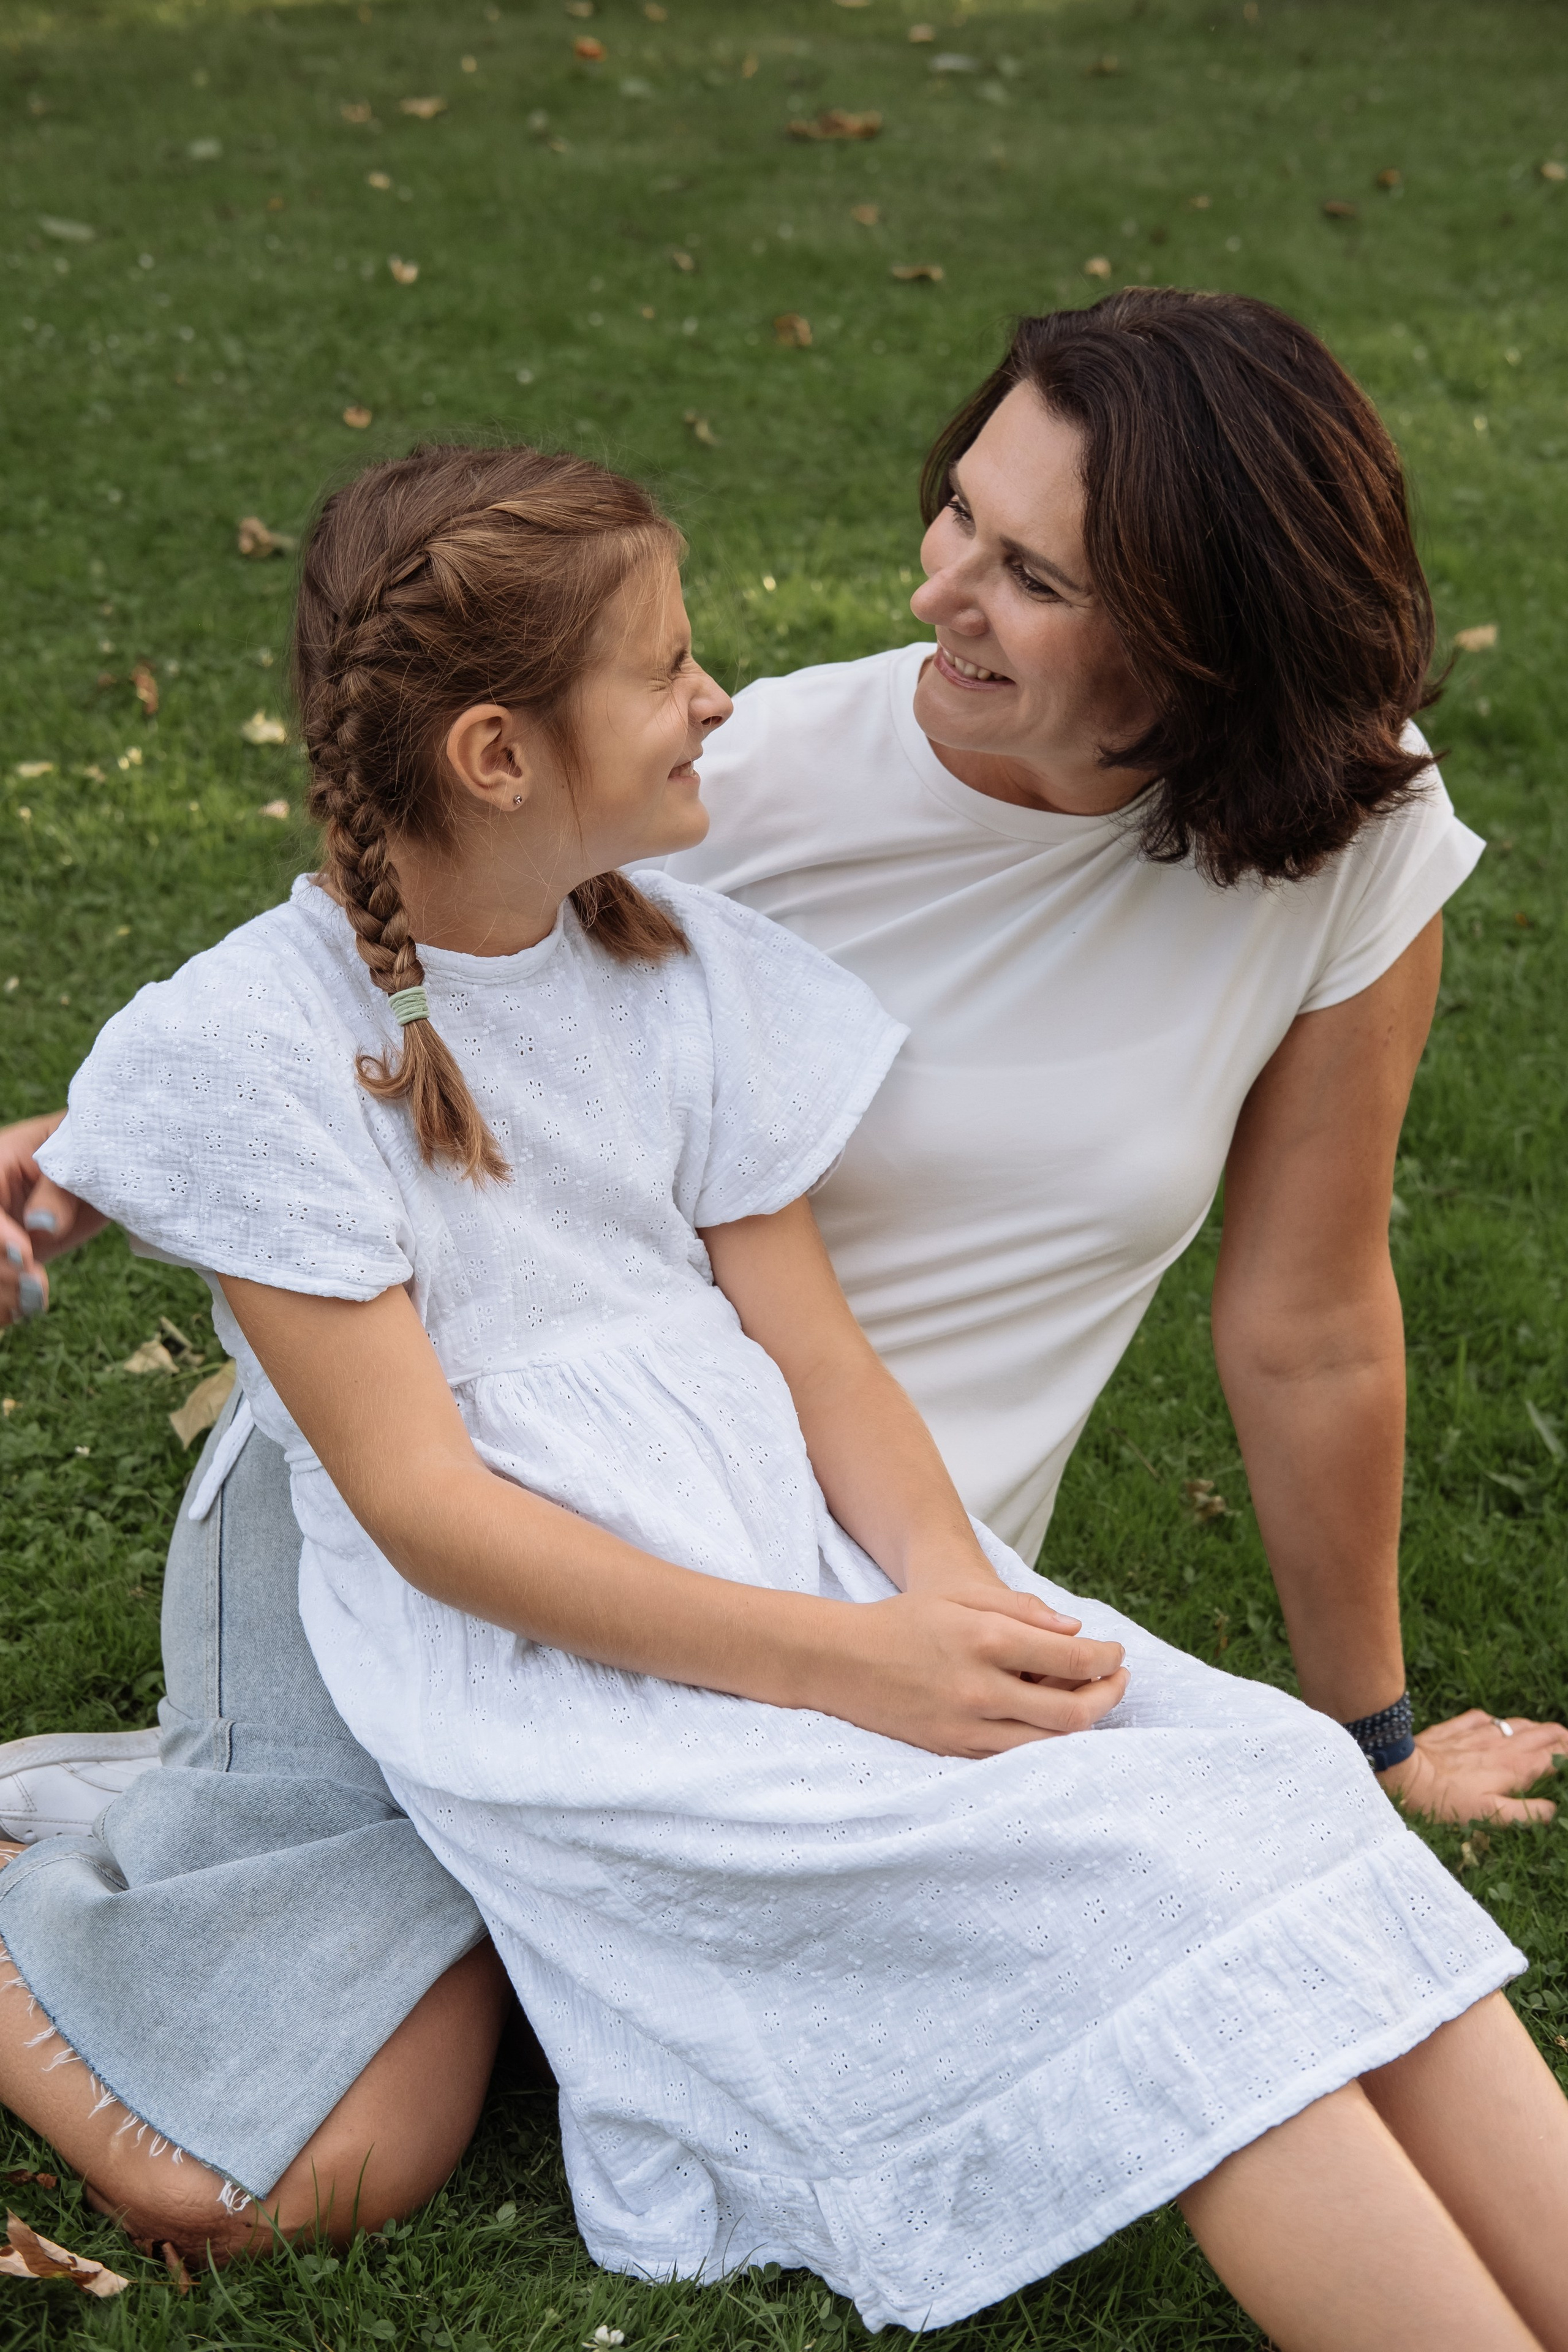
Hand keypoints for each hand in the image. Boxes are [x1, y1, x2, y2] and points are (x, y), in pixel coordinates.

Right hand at [0, 1111, 103, 1327]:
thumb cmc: (95, 1152)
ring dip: (3, 1292)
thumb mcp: (83, 1161)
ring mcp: (1, 1229)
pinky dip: (5, 1304)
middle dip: (1, 1271)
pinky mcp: (9, 1255)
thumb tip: (41, 1226)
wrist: (107, 1167)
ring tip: (33, 1303)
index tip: (26, 1257)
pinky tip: (21, 1311)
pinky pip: (0, 1282)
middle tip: (35, 1288)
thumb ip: (59, 1190)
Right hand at [819, 1586, 1129, 1758]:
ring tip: (1092, 1703)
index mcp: (986, 1639)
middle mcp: (981, 1688)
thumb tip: (1075, 1628)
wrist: (842, 1662)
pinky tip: (1052, 1723)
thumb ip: (1021, 1608)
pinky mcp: (955, 1750)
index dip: (1106, 1659)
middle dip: (1109, 1697)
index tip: (1116, 1653)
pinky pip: (1016, 1757)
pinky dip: (1045, 1742)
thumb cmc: (905, 1620)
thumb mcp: (960, 1595)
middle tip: (1119, 1680)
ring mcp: (968, 1726)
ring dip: (1083, 1725)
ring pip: (1049, 1743)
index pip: (1072, 1659)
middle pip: (1072, 1712)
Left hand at [1378, 1708, 1567, 1824]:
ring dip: (1535, 1728)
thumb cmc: (1446, 1801)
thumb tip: (1554, 1809)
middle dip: (1561, 1737)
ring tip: (1546, 1733)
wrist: (1404, 1775)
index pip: (1554, 1755)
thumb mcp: (1490, 1816)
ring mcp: (1479, 1733)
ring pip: (1517, 1724)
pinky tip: (1497, 1725)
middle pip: (1542, 1734)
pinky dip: (1498, 1722)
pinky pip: (1484, 1718)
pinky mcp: (1457, 1728)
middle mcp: (1502, 1745)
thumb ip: (1527, 1813)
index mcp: (1515, 1767)